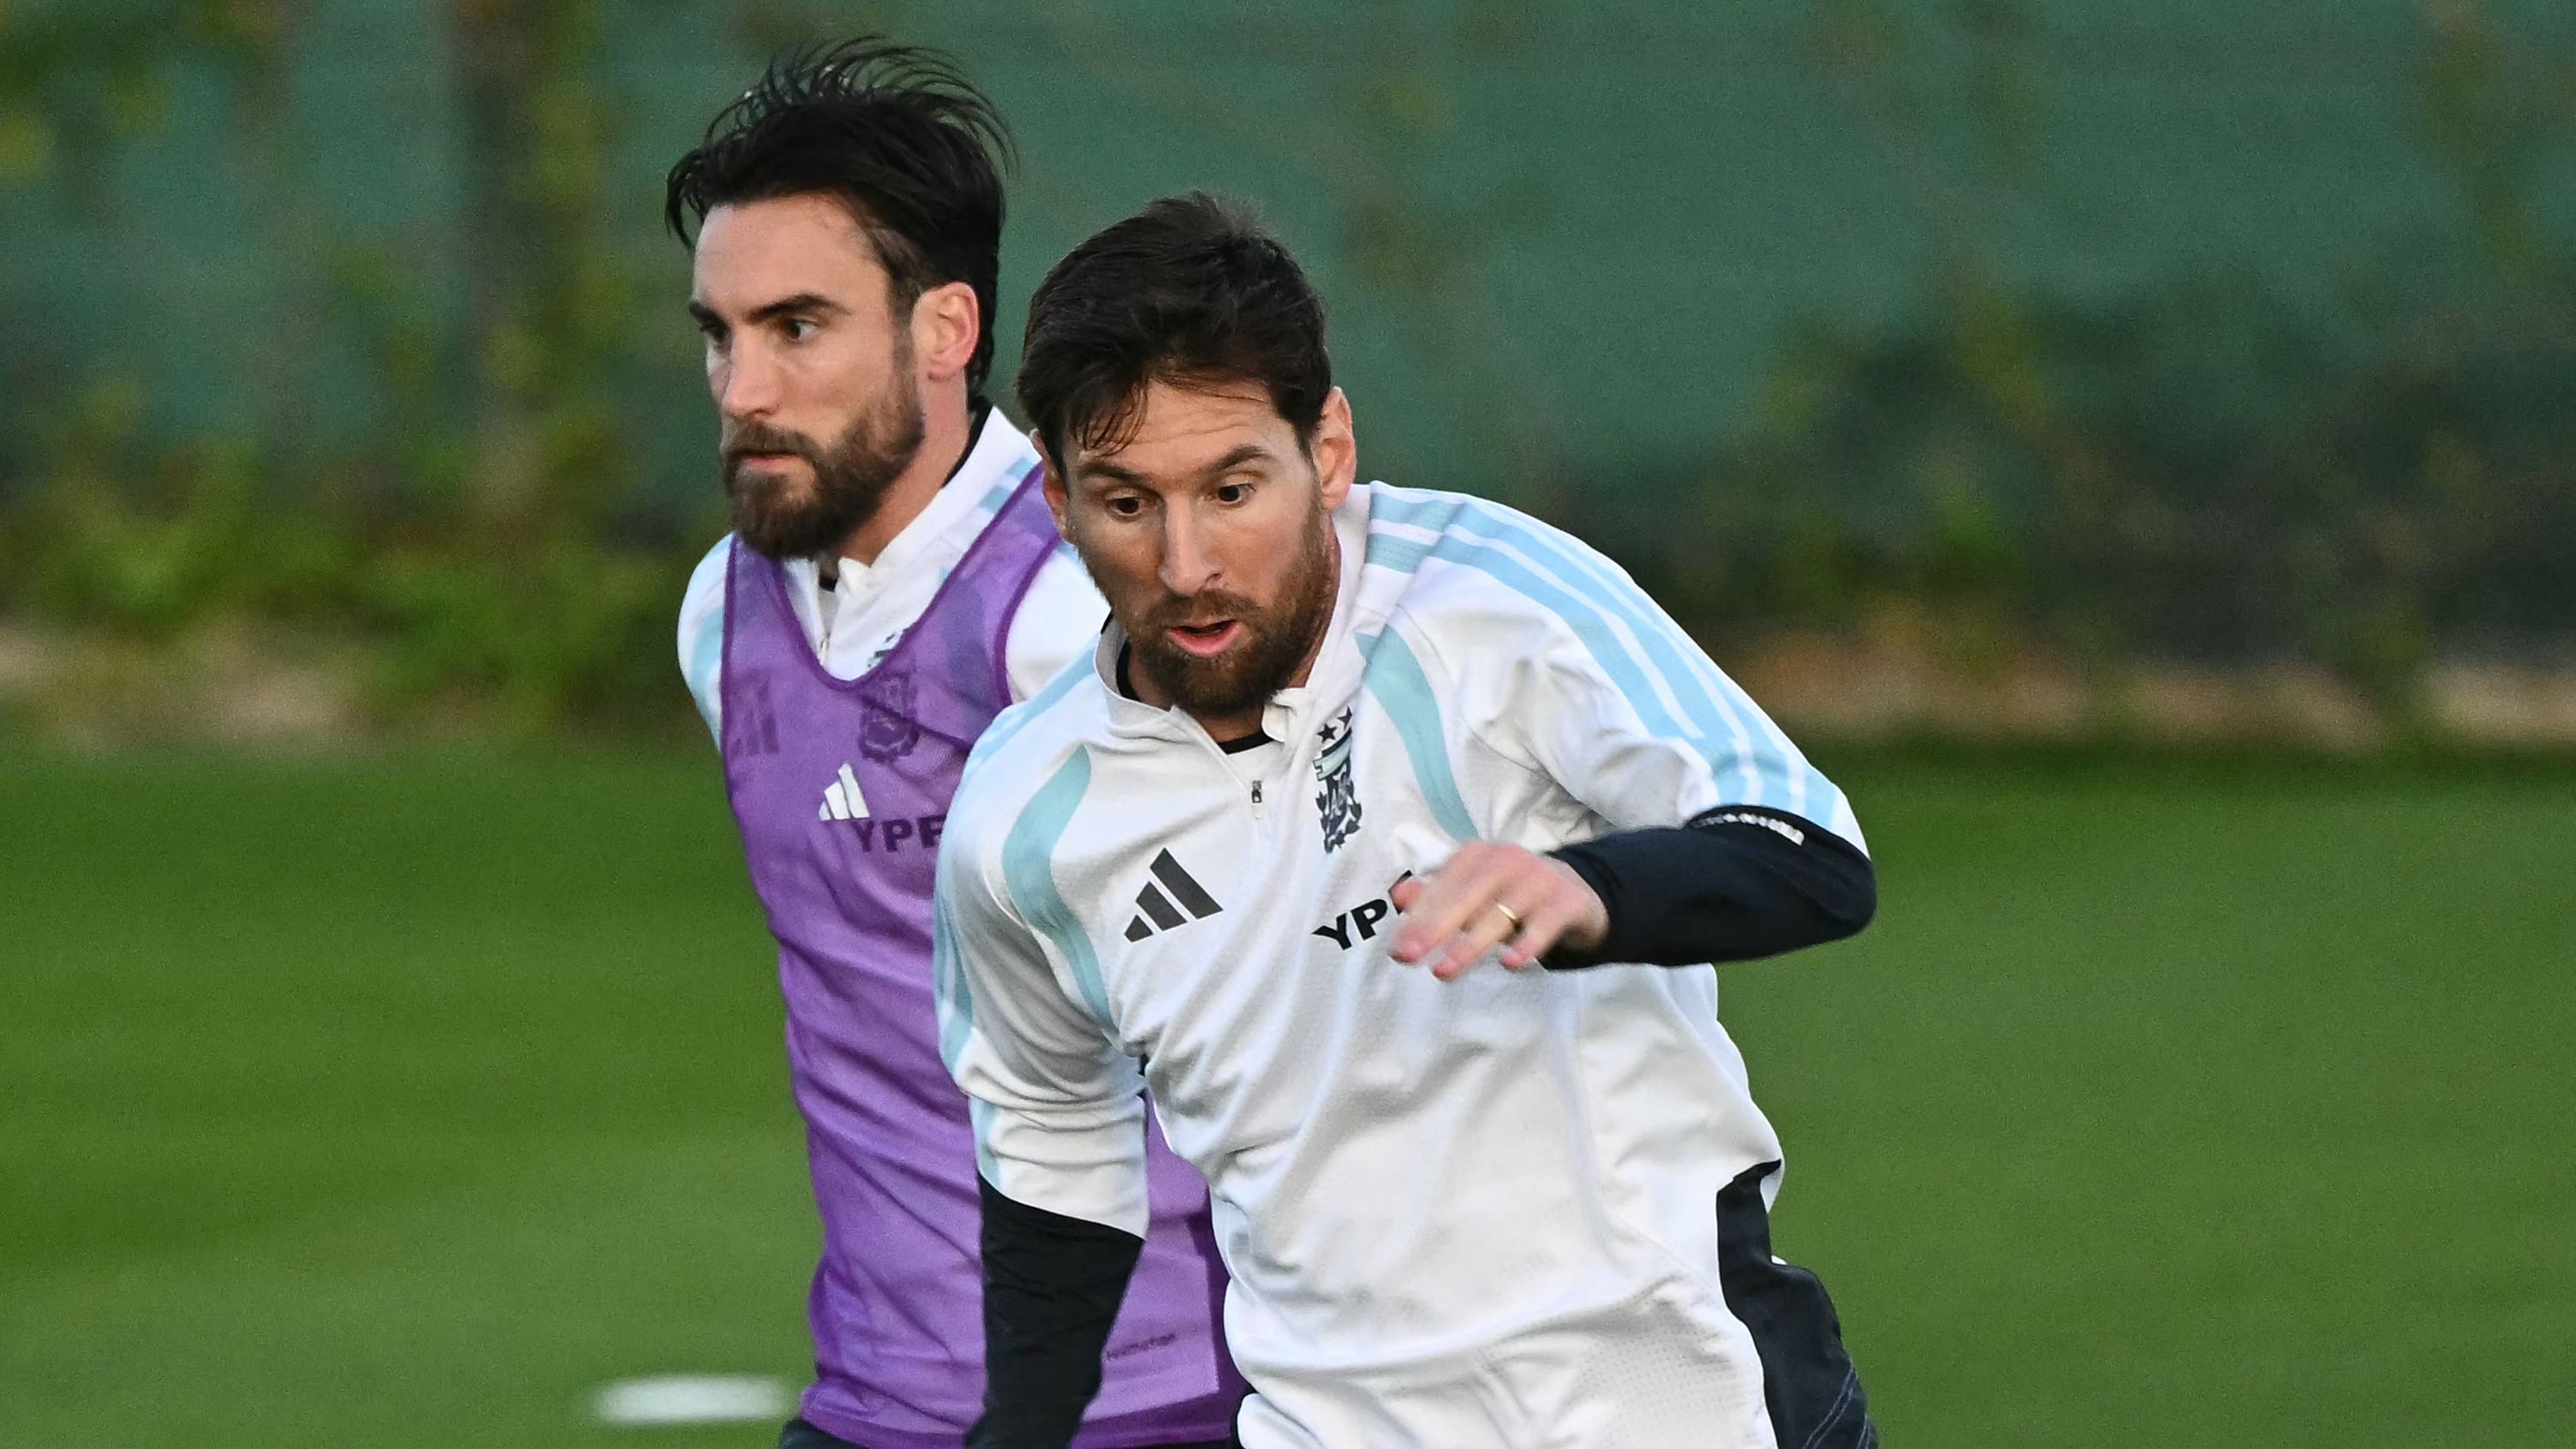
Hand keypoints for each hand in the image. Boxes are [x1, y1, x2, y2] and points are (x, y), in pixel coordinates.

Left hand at [1387, 841, 1608, 979]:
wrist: (1577, 892)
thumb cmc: (1513, 896)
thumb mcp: (1474, 895)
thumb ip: (1437, 897)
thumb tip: (1398, 895)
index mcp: (1477, 856)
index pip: (1442, 886)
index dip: (1418, 917)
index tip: (1398, 948)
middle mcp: (1506, 860)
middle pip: (1466, 896)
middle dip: (1434, 928)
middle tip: (1408, 957)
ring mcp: (1538, 878)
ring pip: (1501, 913)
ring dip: (1471, 943)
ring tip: (1443, 971)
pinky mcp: (1566, 900)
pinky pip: (1545, 923)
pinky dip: (1528, 943)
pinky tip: (1510, 963)